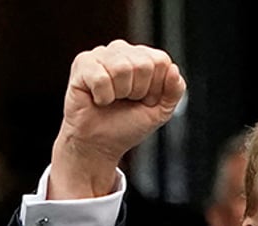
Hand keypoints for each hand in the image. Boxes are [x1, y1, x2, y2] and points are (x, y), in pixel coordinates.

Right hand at [49, 40, 185, 198]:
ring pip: (122, 68)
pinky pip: (101, 78)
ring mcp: (101, 54)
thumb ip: (175, 91)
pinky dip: (103, 97)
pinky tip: (98, 99)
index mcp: (143, 57)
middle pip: (143, 64)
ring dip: (119, 94)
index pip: (161, 61)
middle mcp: (122, 51)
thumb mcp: (160, 111)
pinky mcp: (82, 63)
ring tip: (112, 99)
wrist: (100, 143)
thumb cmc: (127, 125)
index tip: (145, 100)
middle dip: (138, 92)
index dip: (156, 88)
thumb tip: (174, 69)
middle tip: (126, 101)